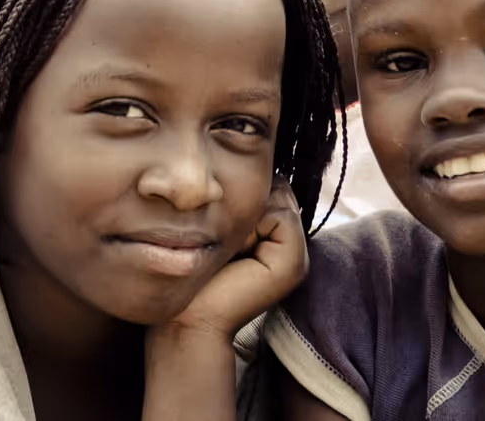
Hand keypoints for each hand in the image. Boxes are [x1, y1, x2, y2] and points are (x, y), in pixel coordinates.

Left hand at [163, 175, 307, 340]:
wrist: (188, 318)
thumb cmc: (194, 273)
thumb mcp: (222, 230)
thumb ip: (244, 204)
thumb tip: (253, 166)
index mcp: (275, 239)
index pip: (273, 188)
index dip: (245, 194)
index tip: (219, 226)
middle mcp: (290, 247)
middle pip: (278, 189)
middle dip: (249, 200)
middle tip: (225, 237)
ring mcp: (296, 258)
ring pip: (280, 198)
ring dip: (248, 212)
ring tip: (231, 244)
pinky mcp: (293, 264)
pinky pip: (280, 215)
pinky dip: (253, 224)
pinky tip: (237, 248)